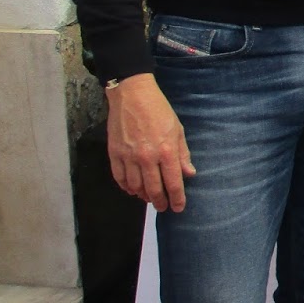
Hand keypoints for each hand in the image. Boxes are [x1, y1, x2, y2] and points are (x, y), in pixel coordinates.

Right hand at [106, 74, 195, 211]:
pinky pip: (120, 178)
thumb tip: (189, 174)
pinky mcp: (115, 153)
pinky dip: (126, 187)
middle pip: (153, 190)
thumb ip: (183, 154)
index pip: (173, 184)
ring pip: (135, 187)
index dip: (177, 199)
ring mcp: (129, 156)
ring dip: (143, 196)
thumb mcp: (178, 130)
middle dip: (159, 202)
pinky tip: (132, 189)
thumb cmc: (158, 110)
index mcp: (167, 151)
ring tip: (148, 198)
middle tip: (162, 207)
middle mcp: (147, 157)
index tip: (178, 208)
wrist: (133, 94)